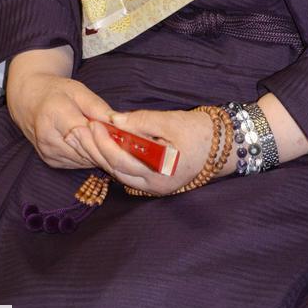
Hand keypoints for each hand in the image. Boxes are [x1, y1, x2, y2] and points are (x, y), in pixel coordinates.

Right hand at [6, 47, 113, 168]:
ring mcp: (48, 152)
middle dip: (108, 149)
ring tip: (115, 145)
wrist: (29, 100)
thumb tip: (119, 122)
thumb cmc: (57, 91)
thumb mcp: (79, 91)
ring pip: (84, 160)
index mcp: (55, 115)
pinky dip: (91, 157)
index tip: (123, 138)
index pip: (84, 134)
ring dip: (101, 155)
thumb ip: (98, 107)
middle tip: (127, 146)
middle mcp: (48, 138)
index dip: (105, 139)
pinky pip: (79, 163)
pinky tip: (98, 148)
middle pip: (86, 151)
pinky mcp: (51, 161)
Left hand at [65, 108, 230, 194]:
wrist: (226, 146)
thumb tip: (114, 119)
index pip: (121, 159)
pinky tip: (108, 146)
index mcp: (160, 173)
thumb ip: (141, 121)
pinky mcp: (157, 184)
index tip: (91, 124)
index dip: (103, 142)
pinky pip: (131, 173)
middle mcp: (155, 186)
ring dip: (105, 155)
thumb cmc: (201, 132)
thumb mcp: (171, 121)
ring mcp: (156, 188)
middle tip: (82, 131)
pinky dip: (118, 159)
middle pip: (117, 170)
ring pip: (121, 173)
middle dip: (98, 150)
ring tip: (90, 137)